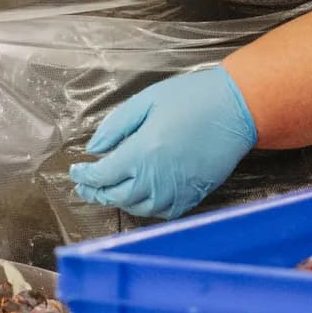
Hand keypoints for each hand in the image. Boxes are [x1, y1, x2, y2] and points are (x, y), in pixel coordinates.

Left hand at [70, 65, 257, 220]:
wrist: (236, 110)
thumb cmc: (192, 99)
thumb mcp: (146, 101)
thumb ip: (116, 127)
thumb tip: (94, 149)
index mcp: (141, 153)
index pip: (101, 176)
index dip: (84, 177)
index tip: (75, 172)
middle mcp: (156, 178)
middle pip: (116, 196)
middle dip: (96, 192)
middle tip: (86, 187)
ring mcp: (176, 190)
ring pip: (138, 208)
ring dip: (119, 201)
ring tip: (110, 191)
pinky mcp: (193, 195)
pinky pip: (163, 212)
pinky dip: (146, 208)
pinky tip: (141, 198)